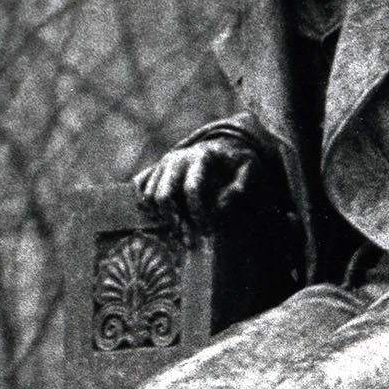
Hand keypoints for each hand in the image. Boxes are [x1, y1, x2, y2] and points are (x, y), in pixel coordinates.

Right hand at [132, 137, 257, 235]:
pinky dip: (147, 206)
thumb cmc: (236, 160)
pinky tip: (165, 219)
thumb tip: (220, 206)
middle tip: (189, 241)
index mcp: (200, 157)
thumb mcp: (249, 167)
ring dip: (163, 219)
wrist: (221, 146)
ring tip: (181, 233)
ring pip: (149, 197)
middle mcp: (176, 158)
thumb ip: (240, 185)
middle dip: (175, 222)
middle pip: (163, 195)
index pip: (192, 188)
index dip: (198, 213)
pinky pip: (139, 189)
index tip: (207, 232)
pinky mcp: (154, 169)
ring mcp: (162, 164)